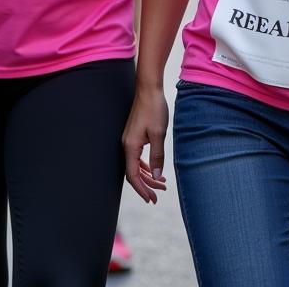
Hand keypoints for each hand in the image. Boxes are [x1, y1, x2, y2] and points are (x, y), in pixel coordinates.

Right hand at [122, 82, 168, 203]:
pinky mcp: (134, 135)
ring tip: (162, 183)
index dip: (142, 189)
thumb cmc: (154, 109)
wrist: (149, 89)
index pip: (132, 175)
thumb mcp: (159, 133)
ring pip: (136, 164)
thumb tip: (157, 176)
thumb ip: (157, 156)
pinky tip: (154, 169)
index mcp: (130, 146)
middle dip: (146, 185)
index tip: (151, 199)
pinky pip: (137, 156)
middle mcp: (126, 145)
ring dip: (147, 175)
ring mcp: (129, 140)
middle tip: (159, 195)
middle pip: (134, 172)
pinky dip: (145, 165)